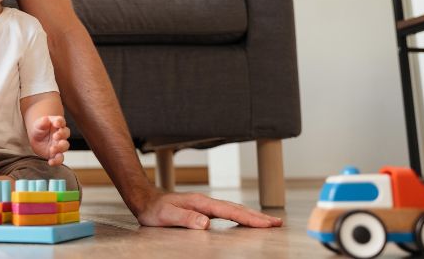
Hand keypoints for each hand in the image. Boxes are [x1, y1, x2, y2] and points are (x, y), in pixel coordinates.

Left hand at [29, 115, 69, 165]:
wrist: (36, 139)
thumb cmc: (39, 129)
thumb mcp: (38, 125)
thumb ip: (42, 123)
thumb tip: (45, 119)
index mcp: (57, 124)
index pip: (61, 121)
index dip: (60, 122)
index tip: (56, 123)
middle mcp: (61, 134)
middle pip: (66, 133)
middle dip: (62, 135)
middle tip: (55, 136)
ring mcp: (59, 144)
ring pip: (65, 146)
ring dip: (60, 148)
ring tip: (52, 149)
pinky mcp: (56, 154)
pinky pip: (59, 158)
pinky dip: (56, 161)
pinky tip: (51, 162)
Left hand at [135, 189, 282, 228]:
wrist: (145, 199)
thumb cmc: (154, 210)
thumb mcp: (167, 216)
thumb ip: (186, 219)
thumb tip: (206, 223)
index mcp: (201, 203)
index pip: (231, 211)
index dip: (250, 219)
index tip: (267, 224)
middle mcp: (206, 202)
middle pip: (238, 208)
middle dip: (258, 217)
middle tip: (278, 223)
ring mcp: (206, 205)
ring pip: (234, 209)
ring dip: (252, 215)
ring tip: (269, 222)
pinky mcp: (203, 209)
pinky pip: (227, 212)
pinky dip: (240, 215)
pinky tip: (245, 220)